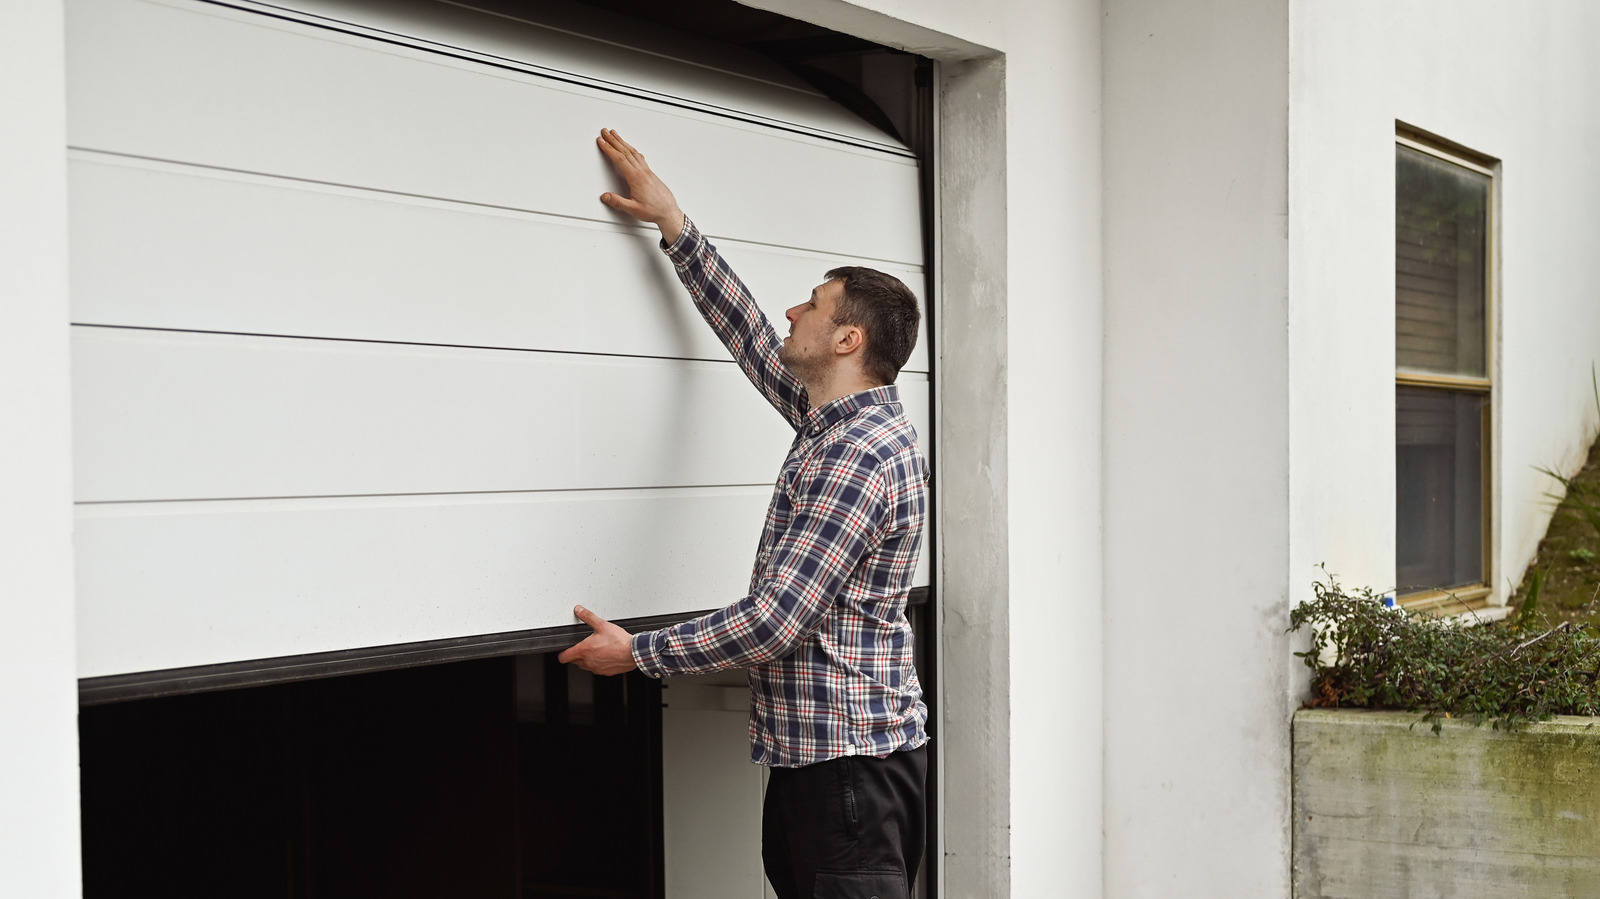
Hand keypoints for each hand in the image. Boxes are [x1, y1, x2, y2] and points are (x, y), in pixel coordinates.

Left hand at [557, 604, 638, 675]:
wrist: (633, 652)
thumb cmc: (619, 641)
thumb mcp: (602, 625)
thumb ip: (588, 617)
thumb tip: (579, 610)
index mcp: (584, 650)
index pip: (564, 657)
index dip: (562, 654)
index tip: (564, 651)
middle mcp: (588, 662)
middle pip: (574, 662)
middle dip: (575, 655)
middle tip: (582, 647)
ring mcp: (596, 668)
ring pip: (584, 666)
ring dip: (586, 660)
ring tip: (594, 650)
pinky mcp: (605, 672)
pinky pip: (596, 669)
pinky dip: (597, 663)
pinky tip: (604, 656)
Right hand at [596, 128, 684, 242]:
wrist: (669, 212)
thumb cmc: (654, 210)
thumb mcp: (633, 209)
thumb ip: (618, 202)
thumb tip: (605, 197)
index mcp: (637, 178)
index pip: (620, 159)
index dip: (609, 149)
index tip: (601, 141)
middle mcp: (642, 172)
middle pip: (625, 151)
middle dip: (614, 140)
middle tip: (605, 132)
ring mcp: (647, 171)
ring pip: (633, 152)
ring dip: (623, 142)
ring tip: (615, 135)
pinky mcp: (650, 174)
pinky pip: (639, 157)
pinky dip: (631, 149)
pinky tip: (630, 148)